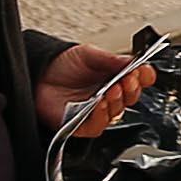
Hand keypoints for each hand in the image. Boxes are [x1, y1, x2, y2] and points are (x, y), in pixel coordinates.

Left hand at [36, 42, 154, 136]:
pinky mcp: (82, 124)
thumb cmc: (61, 66)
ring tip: (112, 90)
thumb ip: (110, 59)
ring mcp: (97, 111)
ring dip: (118, 101)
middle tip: (128, 79)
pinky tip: (100, 103)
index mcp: (115, 77)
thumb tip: (132, 61)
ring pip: (117, 112)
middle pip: (131, 98)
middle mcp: (109, 96)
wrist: (36, 75)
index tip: (142, 71)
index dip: (143, 77)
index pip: (138, 80)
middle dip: (132, 88)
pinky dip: (101, 116)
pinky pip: (98, 126)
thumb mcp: (88, 54)